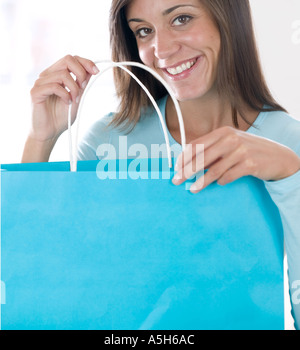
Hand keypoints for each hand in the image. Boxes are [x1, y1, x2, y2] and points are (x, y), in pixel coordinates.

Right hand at [29, 55, 98, 141]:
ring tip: (74, 100)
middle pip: (67, 59)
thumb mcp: (76, 98)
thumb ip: (81, 84)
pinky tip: (66, 103)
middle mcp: (47, 75)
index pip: (71, 59)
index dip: (86, 62)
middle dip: (81, 72)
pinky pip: (54, 86)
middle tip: (83, 88)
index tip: (96, 72)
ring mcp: (40, 82)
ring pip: (63, 74)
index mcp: (56, 74)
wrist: (49, 133)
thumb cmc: (61, 117)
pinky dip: (65, 94)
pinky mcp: (35, 92)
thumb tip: (91, 70)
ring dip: (74, 88)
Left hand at [172, 126, 299, 192]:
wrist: (278, 156)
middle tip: (176, 181)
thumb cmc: (249, 150)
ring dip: (201, 181)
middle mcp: (230, 139)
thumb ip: (212, 150)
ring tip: (192, 189)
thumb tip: (188, 163)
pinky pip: (228, 176)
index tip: (175, 169)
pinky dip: (221, 181)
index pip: (196, 145)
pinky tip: (220, 183)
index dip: (183, 158)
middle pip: (201, 158)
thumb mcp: (230, 144)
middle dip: (186, 171)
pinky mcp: (250, 164)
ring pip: (213, 169)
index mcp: (222, 132)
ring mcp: (241, 151)